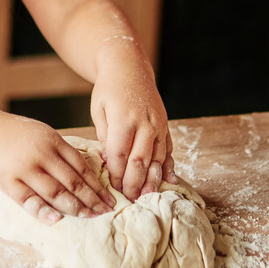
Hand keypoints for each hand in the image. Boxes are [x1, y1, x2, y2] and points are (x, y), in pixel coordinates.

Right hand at [0, 110, 115, 224]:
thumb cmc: (10, 132)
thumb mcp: (39, 132)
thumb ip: (58, 148)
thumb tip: (83, 168)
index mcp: (52, 140)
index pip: (82, 166)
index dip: (97, 184)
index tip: (109, 197)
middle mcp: (41, 153)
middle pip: (73, 181)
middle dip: (92, 198)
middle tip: (106, 211)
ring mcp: (24, 168)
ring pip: (55, 192)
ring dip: (75, 207)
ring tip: (89, 217)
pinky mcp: (7, 180)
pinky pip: (28, 200)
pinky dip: (44, 211)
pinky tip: (57, 220)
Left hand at [90, 56, 177, 201]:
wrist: (129, 66)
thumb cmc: (109, 89)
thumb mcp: (99, 109)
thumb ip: (105, 136)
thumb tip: (109, 161)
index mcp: (124, 119)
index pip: (119, 154)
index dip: (116, 174)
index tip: (112, 189)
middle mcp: (145, 123)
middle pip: (140, 160)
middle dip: (135, 183)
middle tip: (129, 200)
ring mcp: (158, 125)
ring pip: (158, 158)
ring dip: (153, 179)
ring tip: (147, 197)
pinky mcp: (165, 125)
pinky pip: (169, 149)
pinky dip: (169, 166)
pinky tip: (169, 180)